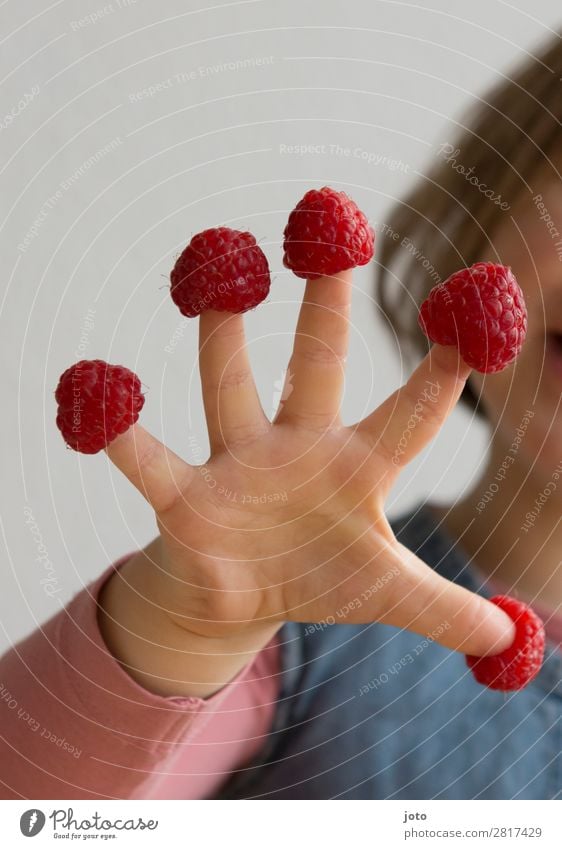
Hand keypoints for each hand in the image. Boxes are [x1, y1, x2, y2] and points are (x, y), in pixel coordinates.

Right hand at [101, 270, 513, 695]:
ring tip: (218, 267)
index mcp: (356, 468)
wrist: (243, 597)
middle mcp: (297, 448)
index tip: (472, 320)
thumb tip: (509, 638)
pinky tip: (95, 390)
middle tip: (330, 223)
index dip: (441, 375)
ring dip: (222, 332)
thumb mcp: (384, 595)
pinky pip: (145, 460)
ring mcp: (237, 465)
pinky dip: (118, 432)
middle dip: (324, 304)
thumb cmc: (318, 576)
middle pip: (312, 364)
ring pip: (226, 385)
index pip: (408, 416)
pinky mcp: (183, 499)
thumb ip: (443, 610)